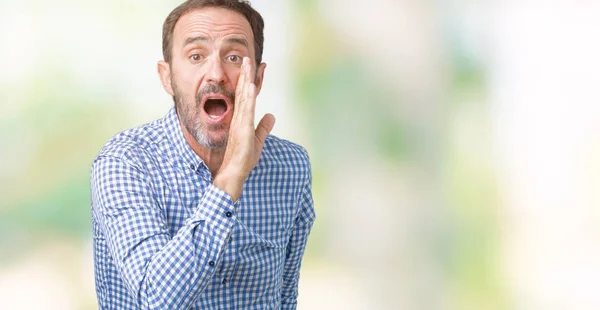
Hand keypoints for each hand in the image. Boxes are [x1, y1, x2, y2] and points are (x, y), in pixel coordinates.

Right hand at [213, 57, 274, 200]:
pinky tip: (251, 86)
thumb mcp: (257, 141)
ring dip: (246, 80)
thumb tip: (271, 116)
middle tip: (248, 58)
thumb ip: (264, 128)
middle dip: (247, 75)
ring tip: (247, 64)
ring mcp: (240, 122)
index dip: (251, 81)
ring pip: (243, 96)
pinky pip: (246, 110)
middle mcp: (239, 117)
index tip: (256, 68)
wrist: (233, 173)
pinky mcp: (242, 129)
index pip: (248, 96)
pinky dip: (249, 97)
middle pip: (243, 92)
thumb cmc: (243, 160)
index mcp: (242, 119)